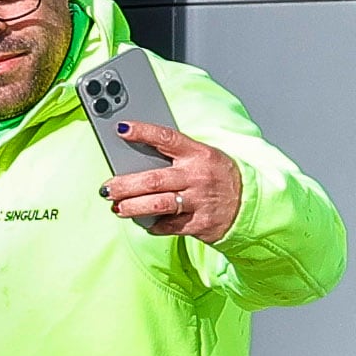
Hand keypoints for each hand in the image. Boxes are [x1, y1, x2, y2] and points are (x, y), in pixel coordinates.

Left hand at [99, 123, 242, 244]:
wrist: (250, 205)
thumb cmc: (219, 177)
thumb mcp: (204, 157)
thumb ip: (177, 156)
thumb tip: (139, 157)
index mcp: (199, 154)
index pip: (167, 138)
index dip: (143, 132)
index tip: (121, 129)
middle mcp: (198, 176)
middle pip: (154, 179)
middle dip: (125, 185)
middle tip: (106, 188)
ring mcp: (199, 201)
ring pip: (158, 204)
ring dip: (132, 207)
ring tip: (117, 207)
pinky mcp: (200, 224)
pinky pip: (169, 226)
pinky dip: (153, 225)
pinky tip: (143, 222)